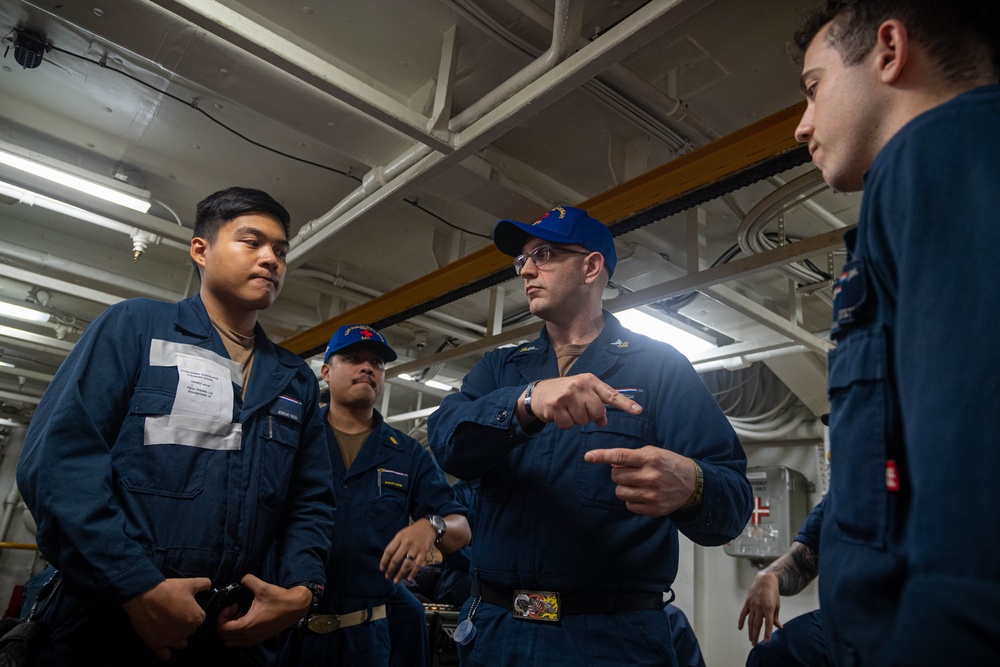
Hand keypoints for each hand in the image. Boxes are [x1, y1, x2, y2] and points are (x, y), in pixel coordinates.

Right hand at [122, 577, 210, 660]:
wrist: (144, 595)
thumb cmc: (168, 589)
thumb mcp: (190, 583)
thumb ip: (204, 584)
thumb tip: (209, 585)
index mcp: (197, 618)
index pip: (199, 618)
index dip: (191, 612)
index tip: (183, 606)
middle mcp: (186, 632)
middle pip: (189, 631)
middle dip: (184, 624)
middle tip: (174, 613)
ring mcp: (172, 640)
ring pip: (180, 644)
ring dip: (177, 638)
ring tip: (169, 627)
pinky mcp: (157, 645)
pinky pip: (165, 655)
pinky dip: (165, 651)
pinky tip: (163, 642)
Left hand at [216, 574, 311, 646]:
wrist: (296, 607)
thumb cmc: (280, 599)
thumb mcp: (263, 587)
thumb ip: (248, 581)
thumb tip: (242, 579)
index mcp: (247, 625)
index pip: (222, 629)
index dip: (222, 616)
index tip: (231, 605)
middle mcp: (249, 635)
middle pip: (225, 637)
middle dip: (225, 622)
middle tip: (233, 609)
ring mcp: (255, 639)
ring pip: (233, 641)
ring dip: (231, 629)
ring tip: (239, 615)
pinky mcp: (260, 638)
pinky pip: (242, 642)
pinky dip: (239, 633)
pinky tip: (247, 619)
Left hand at [380, 522, 434, 582]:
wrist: (428, 526)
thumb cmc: (412, 531)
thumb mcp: (402, 534)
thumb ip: (395, 544)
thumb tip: (387, 559)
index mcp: (399, 537)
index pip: (388, 551)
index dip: (384, 561)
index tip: (382, 569)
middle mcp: (406, 543)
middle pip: (395, 559)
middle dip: (390, 570)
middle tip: (387, 577)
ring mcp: (415, 548)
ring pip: (406, 564)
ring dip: (400, 574)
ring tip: (396, 581)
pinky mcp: (424, 552)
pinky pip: (417, 565)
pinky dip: (413, 573)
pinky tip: (409, 578)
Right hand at [518, 374, 640, 428]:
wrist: (539, 393)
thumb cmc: (565, 393)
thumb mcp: (582, 392)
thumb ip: (596, 403)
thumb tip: (604, 421)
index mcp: (590, 381)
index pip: (611, 394)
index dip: (625, 404)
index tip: (638, 411)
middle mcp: (580, 385)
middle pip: (597, 412)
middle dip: (590, 416)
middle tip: (579, 410)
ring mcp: (567, 395)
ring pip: (583, 420)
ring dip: (576, 420)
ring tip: (567, 410)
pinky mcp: (556, 406)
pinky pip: (569, 425)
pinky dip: (565, 424)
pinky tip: (559, 414)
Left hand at [583, 446, 694, 515]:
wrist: (693, 484)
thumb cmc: (670, 465)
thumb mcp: (653, 453)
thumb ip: (632, 457)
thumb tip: (610, 462)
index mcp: (650, 459)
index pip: (620, 456)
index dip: (602, 456)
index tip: (588, 456)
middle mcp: (650, 477)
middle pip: (616, 476)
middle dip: (619, 474)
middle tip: (631, 473)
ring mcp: (651, 495)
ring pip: (620, 491)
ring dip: (624, 487)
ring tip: (638, 484)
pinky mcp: (653, 509)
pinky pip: (629, 505)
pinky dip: (632, 499)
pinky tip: (643, 494)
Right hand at [737, 570, 781, 644]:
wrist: (765, 580)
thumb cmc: (773, 593)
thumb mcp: (777, 605)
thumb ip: (776, 617)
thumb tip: (779, 627)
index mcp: (769, 608)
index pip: (768, 624)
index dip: (767, 633)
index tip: (767, 642)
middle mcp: (760, 607)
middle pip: (757, 624)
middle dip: (756, 635)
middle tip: (755, 644)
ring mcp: (752, 604)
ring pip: (750, 621)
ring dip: (750, 631)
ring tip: (751, 639)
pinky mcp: (747, 602)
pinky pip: (743, 613)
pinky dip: (741, 621)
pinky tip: (740, 628)